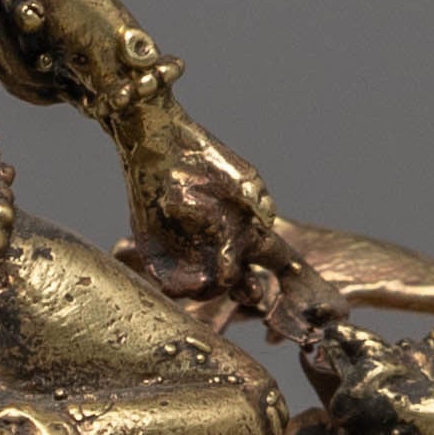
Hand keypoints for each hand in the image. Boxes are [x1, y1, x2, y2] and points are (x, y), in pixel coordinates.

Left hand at [116, 102, 281, 308]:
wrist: (163, 141)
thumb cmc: (206, 158)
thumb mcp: (243, 176)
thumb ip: (257, 198)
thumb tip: (266, 222)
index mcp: (240, 234)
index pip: (258, 264)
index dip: (271, 275)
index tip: (277, 278)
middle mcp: (214, 247)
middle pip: (231, 283)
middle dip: (244, 292)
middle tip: (249, 291)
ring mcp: (186, 251)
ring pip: (200, 288)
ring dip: (207, 293)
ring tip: (209, 285)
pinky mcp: (155, 250)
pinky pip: (166, 279)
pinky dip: (175, 287)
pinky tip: (181, 285)